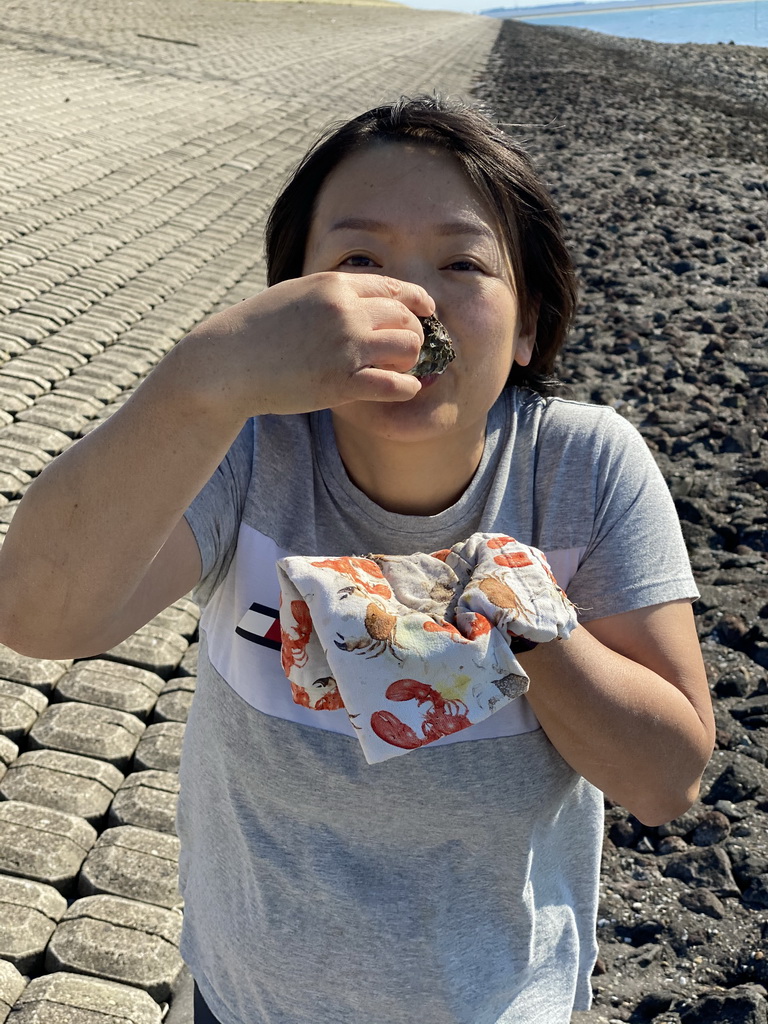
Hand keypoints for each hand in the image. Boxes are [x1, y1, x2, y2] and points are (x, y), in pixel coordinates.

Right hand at [181, 272, 434, 418]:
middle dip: (416, 333)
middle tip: (411, 349)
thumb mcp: (295, 296)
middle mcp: (344, 312)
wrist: (227, 362)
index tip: (427, 311)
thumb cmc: (258, 331)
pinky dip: (407, 386)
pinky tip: (406, 389)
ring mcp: (344, 347)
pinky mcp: (341, 382)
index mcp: (333, 286)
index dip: (416, 300)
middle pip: (405, 317)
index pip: (392, 288)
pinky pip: (394, 384)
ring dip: (412, 359)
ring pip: (407, 347)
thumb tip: (362, 298)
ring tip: (402, 369)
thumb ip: (330, 295)